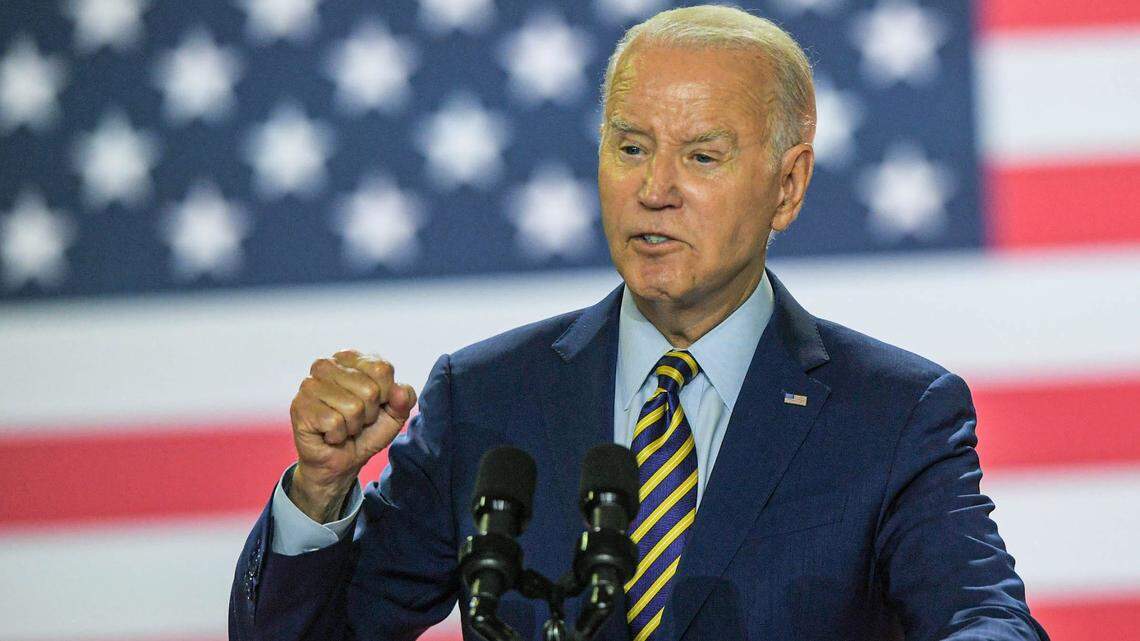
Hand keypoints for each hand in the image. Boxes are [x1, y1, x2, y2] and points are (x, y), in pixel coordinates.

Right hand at [287, 349, 416, 522]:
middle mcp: (327, 365)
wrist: (341, 462)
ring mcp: (309, 384)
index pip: (382, 369)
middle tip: (355, 420)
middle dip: (369, 414)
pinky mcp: (300, 406)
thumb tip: (400, 391)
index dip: (386, 395)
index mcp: (351, 358)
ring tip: (342, 426)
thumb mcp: (394, 415)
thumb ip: (404, 399)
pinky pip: (334, 422)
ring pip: (353, 407)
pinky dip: (338, 435)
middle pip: (370, 390)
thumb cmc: (366, 432)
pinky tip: (329, 434)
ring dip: (353, 426)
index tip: (374, 405)